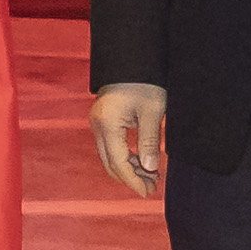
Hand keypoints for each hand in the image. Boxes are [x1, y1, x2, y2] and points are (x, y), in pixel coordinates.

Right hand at [92, 82, 167, 196]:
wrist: (131, 57)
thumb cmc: (144, 81)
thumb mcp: (152, 112)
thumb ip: (149, 142)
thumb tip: (149, 169)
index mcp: (108, 125)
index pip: (119, 163)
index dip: (133, 181)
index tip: (148, 192)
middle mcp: (98, 126)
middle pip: (110, 164)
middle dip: (130, 178)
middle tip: (153, 186)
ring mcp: (98, 123)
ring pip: (109, 156)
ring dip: (128, 168)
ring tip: (152, 174)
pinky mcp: (103, 120)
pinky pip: (111, 146)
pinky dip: (125, 156)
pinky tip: (142, 160)